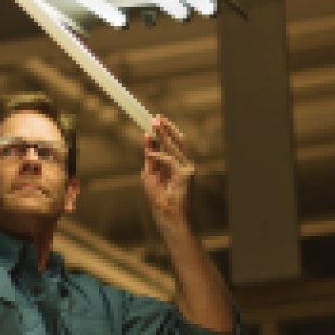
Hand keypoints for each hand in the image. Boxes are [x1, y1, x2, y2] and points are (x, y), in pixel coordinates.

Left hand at [141, 115, 194, 230]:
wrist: (168, 216)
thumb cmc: (160, 199)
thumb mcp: (151, 175)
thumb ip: (151, 160)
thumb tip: (147, 142)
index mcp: (176, 166)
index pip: (172, 145)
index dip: (163, 133)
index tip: (154, 122)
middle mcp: (184, 166)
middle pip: (177, 142)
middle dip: (166, 129)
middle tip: (156, 118)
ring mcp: (187, 170)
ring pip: (175, 147)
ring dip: (163, 134)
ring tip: (154, 124)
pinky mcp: (185, 175)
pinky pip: (170, 160)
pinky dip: (159, 155)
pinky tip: (149, 151)